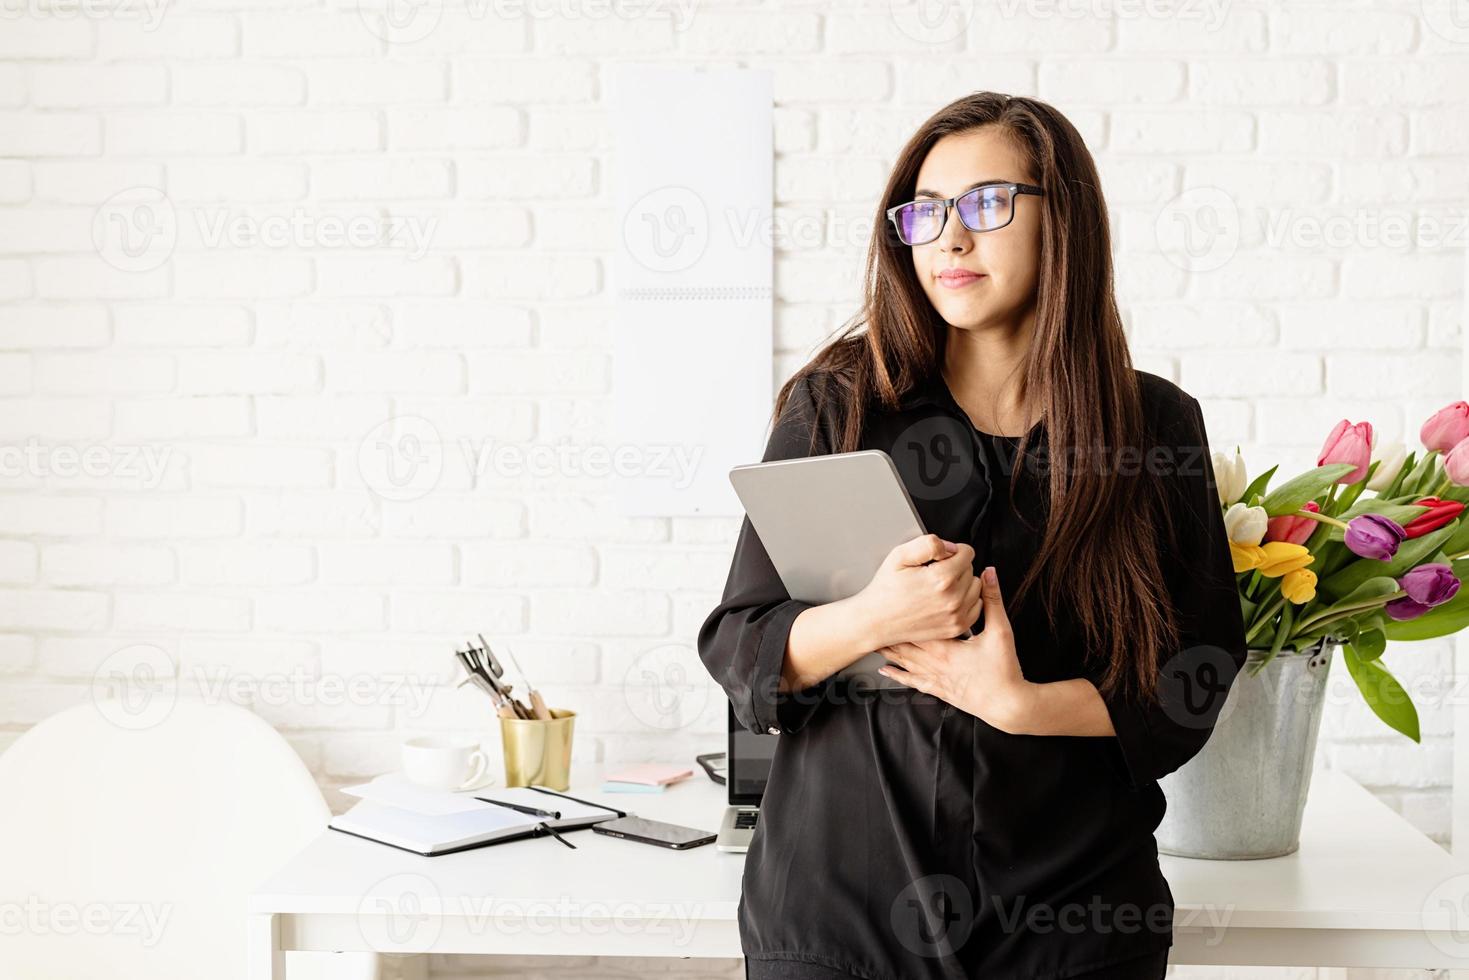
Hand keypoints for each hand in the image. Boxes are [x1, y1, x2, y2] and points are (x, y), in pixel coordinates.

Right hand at [853, 534, 980, 649]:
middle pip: (971, 569)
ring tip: (940, 587)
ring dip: (963, 583)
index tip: (939, 558)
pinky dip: (966, 601)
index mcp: (941, 578)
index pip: (967, 552)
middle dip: (956, 567)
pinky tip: (947, 600)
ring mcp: (956, 615)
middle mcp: (952, 599)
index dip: (951, 551)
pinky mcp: (956, 628)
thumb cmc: (886, 590)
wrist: (876, 620)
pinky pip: (976, 607)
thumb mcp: (899, 556)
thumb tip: (951, 547)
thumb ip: (929, 544)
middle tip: (933, 574)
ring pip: (976, 587)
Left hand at [875, 565, 1034, 733]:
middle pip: (904, 643)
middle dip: (887, 632)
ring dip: (887, 650)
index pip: (917, 624)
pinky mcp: (938, 690)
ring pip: (903, 661)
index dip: (902, 612)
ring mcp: (934, 677)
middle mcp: (934, 662)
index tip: (887, 602)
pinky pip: (911, 681)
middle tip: (869, 619)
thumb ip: (992, 600)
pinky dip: (896, 675)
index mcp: (945, 646)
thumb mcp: (1001, 631)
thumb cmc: (1003, 670)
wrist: (1006, 705)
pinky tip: (884, 671)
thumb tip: (988, 573)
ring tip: (870, 640)